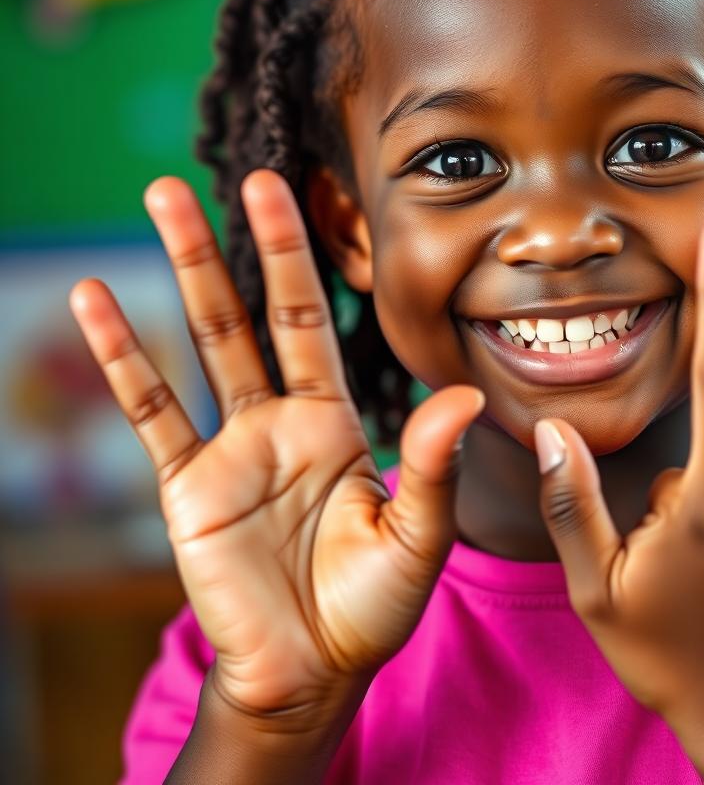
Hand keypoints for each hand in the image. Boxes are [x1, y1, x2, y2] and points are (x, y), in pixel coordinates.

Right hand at [70, 171, 483, 719]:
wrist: (314, 669)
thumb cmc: (372, 604)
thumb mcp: (417, 535)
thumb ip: (433, 466)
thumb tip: (464, 398)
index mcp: (335, 419)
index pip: (312, 319)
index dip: (298, 256)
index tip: (285, 192)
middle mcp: (280, 418)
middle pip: (250, 313)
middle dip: (231, 245)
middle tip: (211, 176)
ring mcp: (229, 446)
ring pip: (200, 344)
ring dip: (180, 274)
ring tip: (158, 202)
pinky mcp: (188, 486)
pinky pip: (153, 413)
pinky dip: (124, 359)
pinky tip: (97, 304)